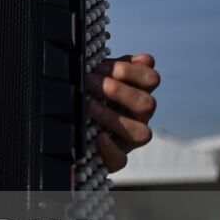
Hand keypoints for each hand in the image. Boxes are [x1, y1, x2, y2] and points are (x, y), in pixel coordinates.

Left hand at [85, 53, 159, 172]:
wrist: (68, 126)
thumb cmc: (87, 95)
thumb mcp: (100, 78)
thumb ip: (117, 67)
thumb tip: (146, 59)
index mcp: (137, 92)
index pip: (150, 79)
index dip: (128, 71)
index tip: (100, 67)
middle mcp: (139, 117)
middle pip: (147, 104)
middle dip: (119, 91)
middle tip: (90, 83)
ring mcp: (129, 139)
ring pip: (142, 133)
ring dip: (114, 117)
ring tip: (89, 106)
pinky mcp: (115, 159)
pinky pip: (121, 160)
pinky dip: (110, 149)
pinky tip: (98, 136)